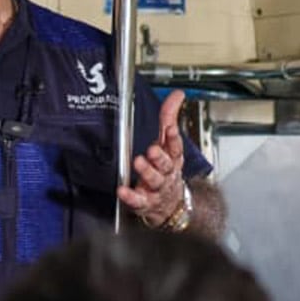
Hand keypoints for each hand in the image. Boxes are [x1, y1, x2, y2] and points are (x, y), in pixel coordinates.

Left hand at [119, 89, 188, 225]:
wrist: (173, 206)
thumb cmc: (168, 171)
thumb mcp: (170, 145)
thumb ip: (169, 118)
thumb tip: (177, 94)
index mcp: (173, 159)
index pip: (176, 147)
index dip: (174, 138)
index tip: (171, 129)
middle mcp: (166, 173)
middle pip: (165, 165)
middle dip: (159, 157)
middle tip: (152, 149)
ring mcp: (156, 189)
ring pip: (154, 180)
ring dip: (146, 172)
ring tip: (138, 163)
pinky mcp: (145, 202)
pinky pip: (138, 200)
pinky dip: (130, 196)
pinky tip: (122, 191)